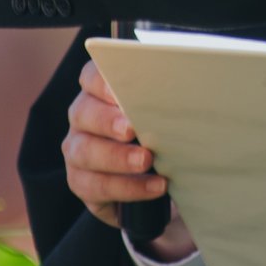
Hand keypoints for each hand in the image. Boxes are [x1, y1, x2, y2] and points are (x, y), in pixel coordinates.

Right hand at [65, 60, 194, 259]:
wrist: (157, 180)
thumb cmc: (161, 136)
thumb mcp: (164, 117)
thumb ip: (165, 105)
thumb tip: (188, 97)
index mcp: (99, 93)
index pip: (91, 77)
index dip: (102, 82)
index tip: (121, 90)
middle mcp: (83, 118)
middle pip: (83, 112)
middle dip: (108, 121)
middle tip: (132, 129)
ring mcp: (77, 150)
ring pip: (84, 151)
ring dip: (117, 157)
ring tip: (145, 161)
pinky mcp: (80, 181)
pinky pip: (94, 185)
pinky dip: (126, 187)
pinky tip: (153, 186)